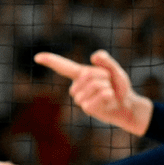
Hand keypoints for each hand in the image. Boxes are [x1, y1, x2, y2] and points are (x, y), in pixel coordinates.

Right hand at [35, 50, 149, 134]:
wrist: (126, 106)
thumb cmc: (118, 87)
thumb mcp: (115, 70)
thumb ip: (106, 61)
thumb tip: (94, 56)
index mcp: (81, 74)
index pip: (63, 67)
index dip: (50, 60)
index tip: (37, 57)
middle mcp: (77, 86)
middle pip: (87, 74)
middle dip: (103, 76)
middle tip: (109, 83)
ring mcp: (80, 99)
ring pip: (94, 85)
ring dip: (107, 86)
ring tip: (109, 92)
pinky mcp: (87, 108)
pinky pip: (98, 96)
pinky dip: (108, 95)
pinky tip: (109, 100)